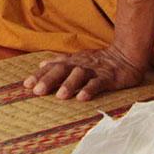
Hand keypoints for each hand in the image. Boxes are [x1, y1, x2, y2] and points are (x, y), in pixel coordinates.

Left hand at [22, 47, 145, 100]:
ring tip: (60, 96)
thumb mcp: (77, 59)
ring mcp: (94, 70)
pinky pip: (98, 83)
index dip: (39, 75)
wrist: (126, 55)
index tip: (27, 85)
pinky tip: (82, 98)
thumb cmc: (99, 61)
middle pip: (62, 70)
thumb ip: (60, 61)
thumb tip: (42, 63)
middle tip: (37, 91)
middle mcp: (80, 64)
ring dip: (69, 85)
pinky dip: (90, 89)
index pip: (52, 67)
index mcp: (72, 61)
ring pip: (79, 75)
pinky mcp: (108, 77)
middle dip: (49, 80)